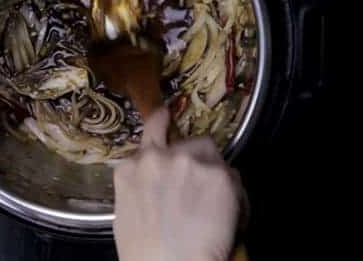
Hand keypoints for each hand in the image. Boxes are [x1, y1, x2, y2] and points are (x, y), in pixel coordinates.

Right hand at [113, 108, 242, 260]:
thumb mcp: (126, 213)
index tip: (167, 114)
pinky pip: (233, 180)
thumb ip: (141, 186)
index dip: (162, 121)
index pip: (152, 128)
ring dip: (216, 178)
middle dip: (198, 163)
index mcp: (132, 168)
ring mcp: (190, 163)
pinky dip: (235, 198)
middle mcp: (160, 157)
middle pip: (192, 144)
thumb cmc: (146, 256)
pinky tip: (228, 219)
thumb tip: (155, 183)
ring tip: (214, 208)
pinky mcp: (218, 175)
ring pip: (216, 159)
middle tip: (201, 191)